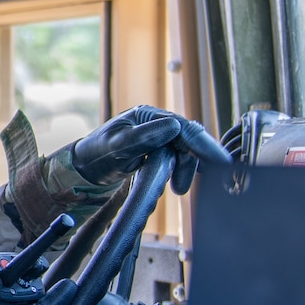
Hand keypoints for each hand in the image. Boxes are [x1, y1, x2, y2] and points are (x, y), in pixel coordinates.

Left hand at [68, 105, 230, 195]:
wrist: (85, 168)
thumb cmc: (98, 154)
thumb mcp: (118, 145)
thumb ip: (145, 137)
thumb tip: (174, 126)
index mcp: (148, 116)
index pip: (183, 128)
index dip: (203, 145)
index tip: (219, 162)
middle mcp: (156, 122)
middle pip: (188, 139)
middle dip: (194, 162)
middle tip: (189, 185)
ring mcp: (158, 136)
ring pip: (185, 150)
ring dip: (186, 169)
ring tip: (179, 188)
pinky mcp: (159, 150)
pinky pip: (179, 157)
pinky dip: (184, 169)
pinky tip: (186, 180)